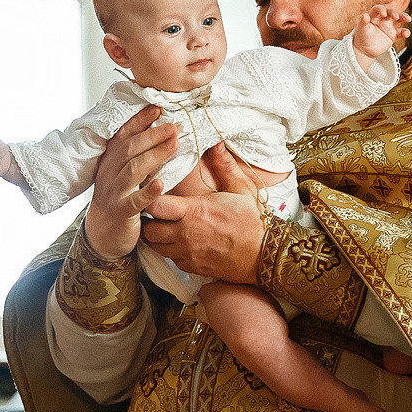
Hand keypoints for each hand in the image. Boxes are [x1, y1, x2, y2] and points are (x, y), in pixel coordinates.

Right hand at [83, 105, 178, 257]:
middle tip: (174, 126)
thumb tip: (160, 130)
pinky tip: (161, 184)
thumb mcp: (123, 172)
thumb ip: (136, 154)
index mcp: (111, 160)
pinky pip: (135, 201)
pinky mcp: (121, 212)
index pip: (125, 134)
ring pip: (133, 170)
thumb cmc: (119, 197)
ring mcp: (114, 192)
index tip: (158, 108)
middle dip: (153, 135)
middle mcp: (110, 172)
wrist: (103, 232)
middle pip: (130, 149)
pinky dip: (148, 192)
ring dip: (155, 155)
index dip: (140, 120)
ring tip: (174, 145)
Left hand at [145, 143, 264, 284]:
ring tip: (164, 225)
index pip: (154, 205)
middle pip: (148, 229)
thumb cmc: (251, 221)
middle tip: (156, 211)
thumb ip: (225, 166)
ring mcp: (187, 253)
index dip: (150, 198)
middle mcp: (185, 234)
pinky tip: (179, 240)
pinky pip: (170, 258)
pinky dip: (169, 250)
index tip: (154, 192)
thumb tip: (217, 144)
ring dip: (156, 236)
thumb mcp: (241, 188)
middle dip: (148, 219)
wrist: (262, 255)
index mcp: (193, 212)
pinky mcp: (191, 267)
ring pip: (155, 246)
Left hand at [352, 1, 410, 62]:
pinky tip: (406, 33)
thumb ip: (363, 22)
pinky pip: (401, 32)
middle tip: (396, 16)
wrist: (365, 50)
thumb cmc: (361, 37)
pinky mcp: (393, 35)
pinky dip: (405, 32)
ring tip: (408, 19)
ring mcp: (389, 26)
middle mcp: (383, 19)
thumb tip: (365, 15)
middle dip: (395, 12)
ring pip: (399, 19)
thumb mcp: (361, 30)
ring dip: (404, 17)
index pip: (379, 9)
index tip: (383, 14)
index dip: (381, 9)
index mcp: (374, 16)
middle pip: (391, 12)